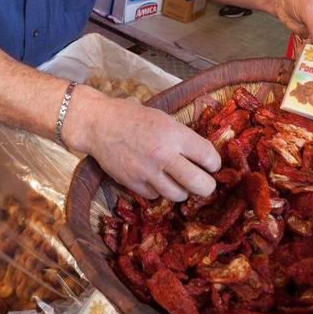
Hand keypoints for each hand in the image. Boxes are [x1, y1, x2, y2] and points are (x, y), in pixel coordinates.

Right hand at [64, 88, 219, 200]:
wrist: (98, 124)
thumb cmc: (132, 117)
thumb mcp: (163, 118)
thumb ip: (183, 137)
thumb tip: (204, 155)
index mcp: (174, 134)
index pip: (209, 158)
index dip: (214, 163)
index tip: (211, 164)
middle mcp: (163, 155)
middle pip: (200, 184)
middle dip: (207, 186)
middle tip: (204, 182)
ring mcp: (147, 172)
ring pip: (179, 195)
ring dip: (182, 190)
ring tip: (177, 180)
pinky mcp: (133, 184)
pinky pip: (156, 196)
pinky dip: (158, 190)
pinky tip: (154, 178)